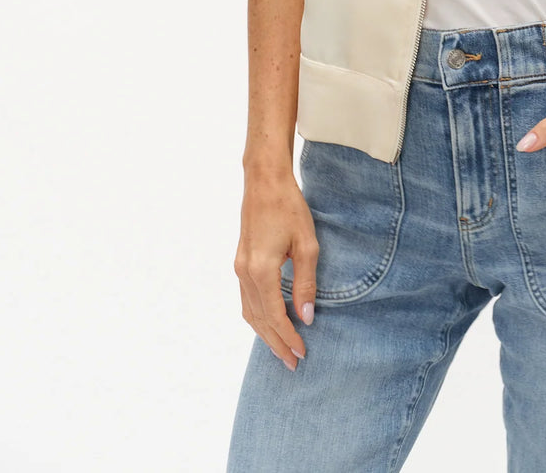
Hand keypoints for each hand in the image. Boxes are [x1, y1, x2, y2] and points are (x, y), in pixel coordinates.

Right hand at [233, 169, 318, 371]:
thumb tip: (307, 318)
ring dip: (264, 333)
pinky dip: (257, 317)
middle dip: (275, 343)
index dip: (288, 338)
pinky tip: (268, 323)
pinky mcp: (240, 262)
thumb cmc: (289, 207)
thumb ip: (306, 283)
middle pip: (258, 320)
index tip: (302, 354)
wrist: (264, 181)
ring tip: (282, 349)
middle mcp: (245, 273)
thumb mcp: (306, 244)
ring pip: (249, 312)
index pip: (274, 317)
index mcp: (261, 270)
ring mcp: (239, 268)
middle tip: (292, 363)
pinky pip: (246, 299)